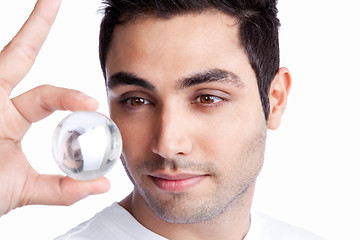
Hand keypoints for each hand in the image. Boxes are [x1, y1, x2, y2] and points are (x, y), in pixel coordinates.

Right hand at [0, 0, 109, 216]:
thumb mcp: (26, 190)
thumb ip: (64, 189)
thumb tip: (103, 186)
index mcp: (10, 117)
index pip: (45, 94)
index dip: (69, 97)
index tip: (90, 103)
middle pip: (17, 55)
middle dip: (36, 26)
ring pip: (3, 58)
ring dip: (23, 32)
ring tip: (48, 0)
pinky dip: (6, 58)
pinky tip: (23, 33)